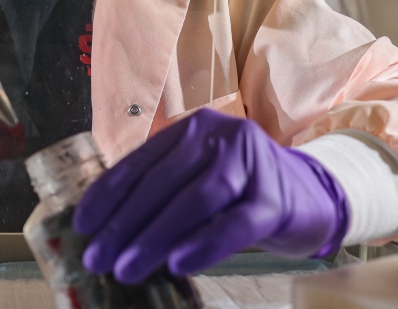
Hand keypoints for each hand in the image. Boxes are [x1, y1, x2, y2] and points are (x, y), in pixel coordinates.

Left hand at [72, 108, 348, 283]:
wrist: (314, 196)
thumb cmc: (242, 191)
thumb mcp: (200, 178)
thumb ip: (164, 189)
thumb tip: (109, 230)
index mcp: (194, 128)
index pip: (141, 161)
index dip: (108, 194)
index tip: (82, 226)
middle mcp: (221, 136)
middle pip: (163, 182)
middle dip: (124, 224)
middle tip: (97, 257)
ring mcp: (252, 164)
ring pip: (194, 201)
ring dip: (155, 238)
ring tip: (126, 269)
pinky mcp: (275, 200)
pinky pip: (234, 224)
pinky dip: (203, 245)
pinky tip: (177, 264)